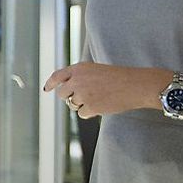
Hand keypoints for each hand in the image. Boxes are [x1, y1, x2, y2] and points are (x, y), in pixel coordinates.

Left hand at [43, 62, 169, 118]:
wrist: (135, 85)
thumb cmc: (119, 77)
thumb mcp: (96, 70)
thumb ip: (80, 77)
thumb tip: (67, 91)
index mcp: (79, 68)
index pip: (57, 76)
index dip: (51, 83)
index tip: (47, 89)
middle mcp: (77, 80)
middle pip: (62, 94)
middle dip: (69, 97)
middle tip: (82, 97)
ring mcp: (83, 94)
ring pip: (73, 105)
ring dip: (82, 104)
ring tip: (99, 98)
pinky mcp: (90, 107)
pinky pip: (82, 114)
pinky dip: (90, 112)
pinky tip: (102, 105)